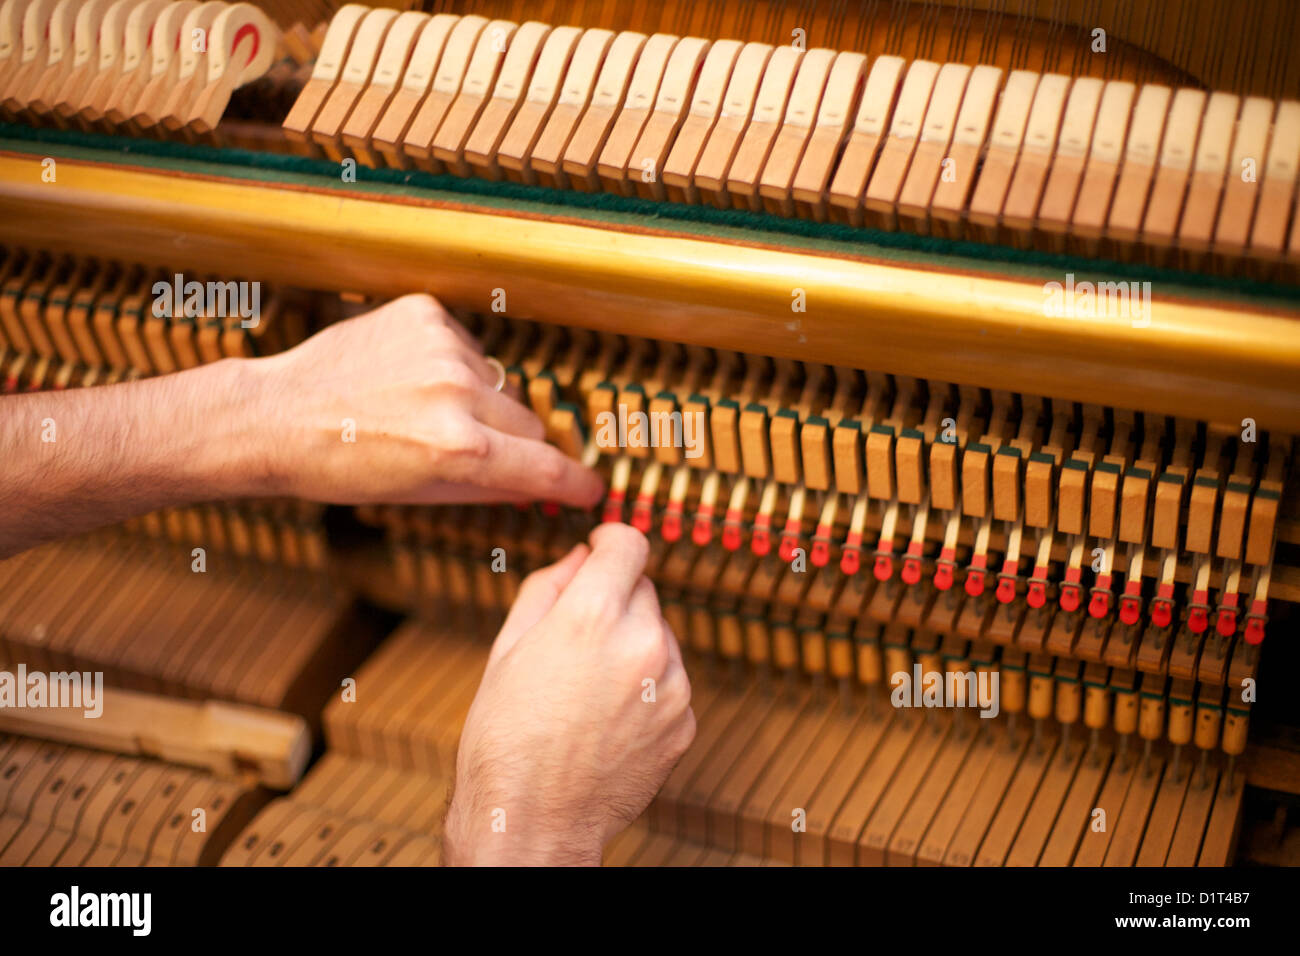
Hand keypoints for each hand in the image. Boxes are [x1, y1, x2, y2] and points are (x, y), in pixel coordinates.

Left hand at [246, 293, 603, 506]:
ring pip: (499, 384)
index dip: (574, 483)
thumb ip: (489, 488)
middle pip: (528, 424)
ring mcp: (441, 348)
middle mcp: (456, 394)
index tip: (590, 489)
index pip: (544, 467)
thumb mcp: (418, 494)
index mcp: (457, 449)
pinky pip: (469, 347)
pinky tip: (412, 378)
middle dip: (514, 443)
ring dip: (480, 401)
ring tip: (425, 411)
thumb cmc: (340, 465)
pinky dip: (453, 365)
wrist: (277, 415)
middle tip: (472, 451)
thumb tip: (537, 486)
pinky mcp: (425, 315)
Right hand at [443, 524, 695, 865]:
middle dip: (615, 601)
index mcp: (592, 615)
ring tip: (588, 690)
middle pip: (643, 590)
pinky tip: (609, 719)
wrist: (533, 820)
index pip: (628, 543)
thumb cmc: (506, 738)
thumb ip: (548, 586)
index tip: (602, 547)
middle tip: (577, 641)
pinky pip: (671, 682)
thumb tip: (579, 556)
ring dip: (634, 645)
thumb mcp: (508, 647)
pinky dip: (648, 689)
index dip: (611, 539)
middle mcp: (642, 643)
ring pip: (660, 636)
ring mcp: (671, 685)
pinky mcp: (684, 721)